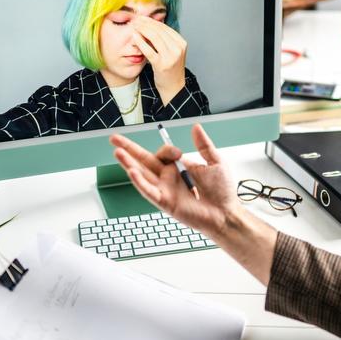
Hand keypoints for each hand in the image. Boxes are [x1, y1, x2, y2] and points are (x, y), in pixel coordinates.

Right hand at [111, 124, 239, 236]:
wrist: (226, 212)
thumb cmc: (222, 191)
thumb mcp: (215, 161)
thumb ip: (204, 145)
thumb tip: (196, 126)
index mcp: (178, 167)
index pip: (162, 153)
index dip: (166, 149)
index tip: (178, 153)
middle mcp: (168, 178)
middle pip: (143, 161)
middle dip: (129, 149)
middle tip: (114, 138)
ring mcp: (165, 190)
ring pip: (142, 174)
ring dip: (128, 163)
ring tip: (117, 152)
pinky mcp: (165, 202)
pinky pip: (149, 191)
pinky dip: (140, 182)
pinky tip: (131, 172)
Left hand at [131, 16, 186, 105]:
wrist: (173, 87)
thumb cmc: (170, 68)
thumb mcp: (172, 51)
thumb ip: (164, 39)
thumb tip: (150, 24)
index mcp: (181, 43)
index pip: (165, 28)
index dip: (151, 21)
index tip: (141, 18)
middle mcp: (177, 49)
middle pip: (159, 31)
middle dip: (145, 23)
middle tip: (135, 20)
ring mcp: (170, 57)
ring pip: (154, 37)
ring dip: (142, 29)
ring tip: (133, 26)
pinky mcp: (161, 65)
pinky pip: (149, 50)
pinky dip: (140, 41)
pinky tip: (134, 36)